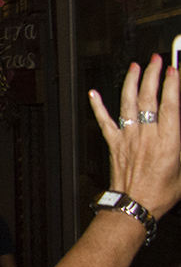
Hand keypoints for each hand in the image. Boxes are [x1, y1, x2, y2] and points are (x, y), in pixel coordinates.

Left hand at [89, 56, 180, 218]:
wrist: (134, 205)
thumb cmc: (160, 192)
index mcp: (168, 140)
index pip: (171, 104)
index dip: (173, 84)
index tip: (175, 69)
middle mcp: (146, 135)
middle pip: (149, 97)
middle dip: (153, 75)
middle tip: (156, 60)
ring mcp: (128, 137)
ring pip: (128, 103)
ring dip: (131, 82)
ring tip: (135, 67)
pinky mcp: (114, 144)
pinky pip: (104, 121)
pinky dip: (98, 106)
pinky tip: (94, 94)